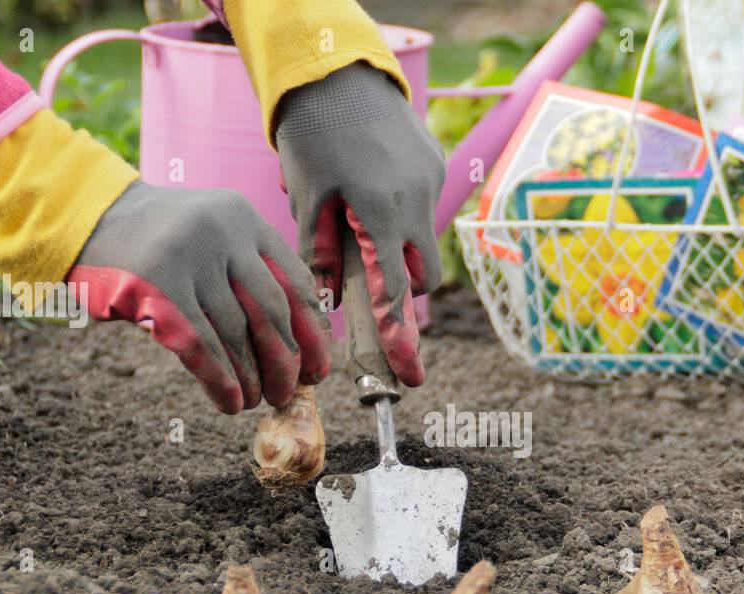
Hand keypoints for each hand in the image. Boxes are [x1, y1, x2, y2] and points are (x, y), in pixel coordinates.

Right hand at [68, 182, 330, 412]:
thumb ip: (250, 273)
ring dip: (250, 376)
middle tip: (288, 393)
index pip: (296, 282)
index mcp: (245, 219)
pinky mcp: (154, 284)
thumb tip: (296, 347)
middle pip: (272, 310)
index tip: (319, 370)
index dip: (313, 333)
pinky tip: (229, 401)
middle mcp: (222, 232)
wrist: (82, 216)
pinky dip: (221, 379)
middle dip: (286, 361)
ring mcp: (188, 256)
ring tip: (253, 401)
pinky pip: (200, 344)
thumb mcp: (212, 236)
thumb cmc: (157, 240)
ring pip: (235, 333)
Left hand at [276, 62, 444, 387]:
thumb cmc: (313, 135)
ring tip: (360, 221)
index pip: (394, 290)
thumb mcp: (307, 196)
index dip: (398, 334)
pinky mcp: (436, 164)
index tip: (408, 374)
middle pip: (423, 276)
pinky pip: (423, 205)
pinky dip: (402, 212)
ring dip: (401, 248)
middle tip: (373, 282)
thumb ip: (320, 250)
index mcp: (380, 213)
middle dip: (402, 288)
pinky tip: (371, 185)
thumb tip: (328, 300)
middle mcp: (416, 201)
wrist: (341, 71)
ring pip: (424, 241)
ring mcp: (432, 182)